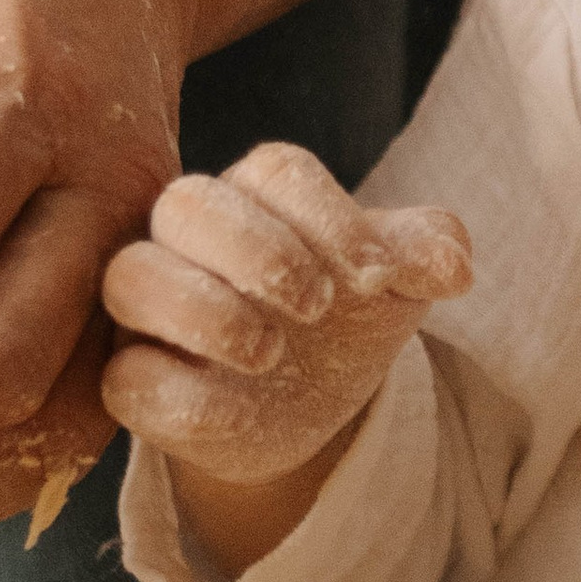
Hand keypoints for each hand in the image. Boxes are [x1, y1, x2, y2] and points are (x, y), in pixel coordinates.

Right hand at [101, 145, 471, 566]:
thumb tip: (455, 267)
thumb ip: (427, 255)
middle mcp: (190, 239)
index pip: (275, 171)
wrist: (306, 410)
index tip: (375, 271)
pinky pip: (125, 376)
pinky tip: (237, 409)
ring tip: (269, 351)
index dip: (327, 214)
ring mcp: (150, 308)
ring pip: (131, 277)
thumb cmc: (343, 321)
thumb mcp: (394, 284)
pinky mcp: (130, 378)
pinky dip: (182, 393)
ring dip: (204, 311)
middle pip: (186, 203)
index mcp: (259, 198)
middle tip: (318, 305)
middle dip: (255, 249)